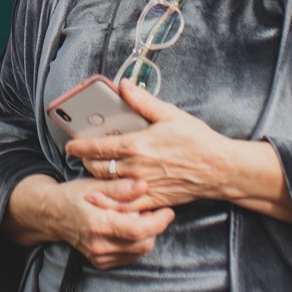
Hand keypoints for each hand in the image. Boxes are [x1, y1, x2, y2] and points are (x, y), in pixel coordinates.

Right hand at [11, 173, 172, 269]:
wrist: (52, 214)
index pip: (137, 230)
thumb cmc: (74, 195)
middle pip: (143, 244)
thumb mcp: (95, 185)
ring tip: (139, 218)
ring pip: (139, 252)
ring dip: (146, 236)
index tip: (168, 210)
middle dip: (154, 228)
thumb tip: (144, 185)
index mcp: (97, 224)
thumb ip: (120, 188)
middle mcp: (98, 245)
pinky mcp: (101, 262)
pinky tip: (129, 228)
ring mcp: (99, 257)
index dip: (158, 222)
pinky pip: (130, 257)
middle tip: (152, 211)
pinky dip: (136, 244)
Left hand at [64, 82, 239, 210]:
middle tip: (84, 157)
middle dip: (86, 162)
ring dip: (97, 180)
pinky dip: (114, 202)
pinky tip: (110, 197)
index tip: (71, 145)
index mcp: (137, 145)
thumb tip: (124, 86)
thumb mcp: (170, 114)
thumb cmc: (197, 140)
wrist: (219, 168)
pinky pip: (126, 205)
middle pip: (97, 168)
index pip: (97, 147)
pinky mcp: (153, 200)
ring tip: (94, 174)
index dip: (79, 146)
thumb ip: (143, 101)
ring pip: (108, 187)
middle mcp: (136, 168)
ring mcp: (143, 186)